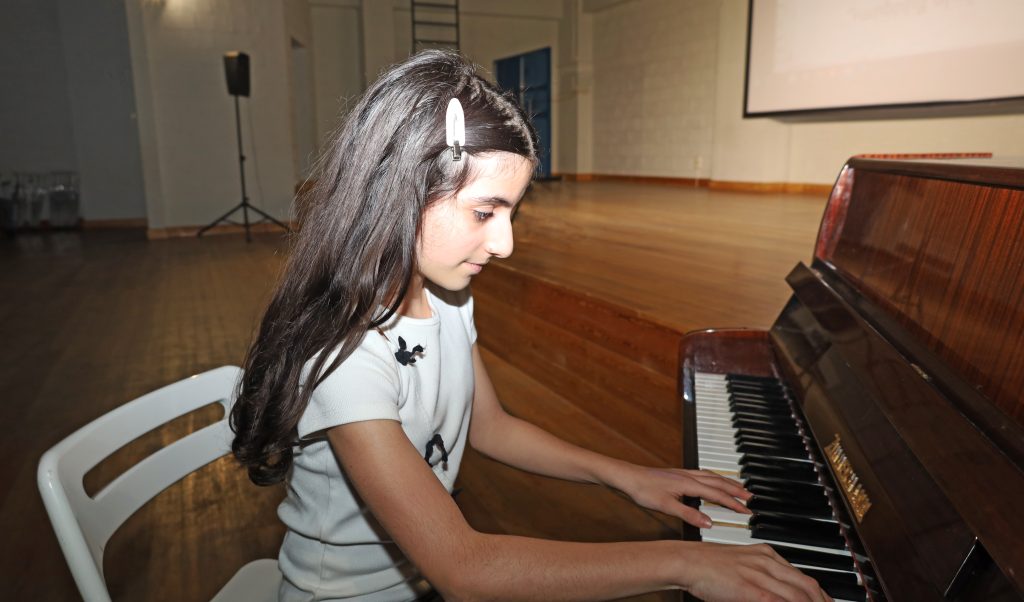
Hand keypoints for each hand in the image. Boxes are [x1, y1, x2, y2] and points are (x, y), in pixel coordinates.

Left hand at [615, 465, 751, 527]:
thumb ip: (689, 514)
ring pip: (712, 475)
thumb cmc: (642, 490)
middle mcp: (689, 476)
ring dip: (728, 482)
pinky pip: (703, 473)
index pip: (717, 495)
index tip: (747, 511)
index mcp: (689, 484)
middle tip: (751, 498)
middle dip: (736, 490)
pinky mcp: (678, 474)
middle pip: (719, 482)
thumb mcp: (666, 506)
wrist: (626, 477)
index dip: (733, 504)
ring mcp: (684, 473)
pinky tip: (713, 481)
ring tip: (739, 488)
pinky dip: (715, 477)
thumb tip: (709, 523)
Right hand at [684, 542, 831, 601]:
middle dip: (821, 601)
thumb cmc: (707, 567)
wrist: (686, 561)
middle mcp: (767, 562)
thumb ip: (759, 577)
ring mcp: (760, 574)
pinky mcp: (750, 588)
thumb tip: (773, 592)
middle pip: (807, 586)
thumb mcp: (739, 566)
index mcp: (766, 555)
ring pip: (798, 596)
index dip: (819, 595)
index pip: (803, 577)